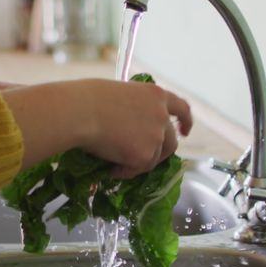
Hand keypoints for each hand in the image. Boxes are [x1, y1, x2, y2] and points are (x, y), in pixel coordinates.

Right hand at [1, 79, 192, 177]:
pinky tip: (111, 168)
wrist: (80, 113)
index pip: (181, 108)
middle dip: (161, 152)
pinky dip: (126, 171)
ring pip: (153, 158)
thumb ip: (133, 108)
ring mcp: (156, 136)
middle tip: (145, 158)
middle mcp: (161, 115)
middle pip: (171, 140)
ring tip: (114, 162)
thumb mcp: (119, 95)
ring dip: (138, 162)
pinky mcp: (145, 156)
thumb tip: (128, 127)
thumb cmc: (88, 99)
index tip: (185, 131)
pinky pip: (138, 170)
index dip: (185, 121)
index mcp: (156, 95)